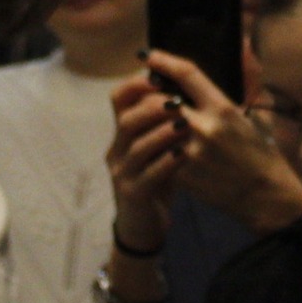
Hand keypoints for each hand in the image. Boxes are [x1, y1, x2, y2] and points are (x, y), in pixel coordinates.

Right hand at [107, 71, 188, 251]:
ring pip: (136, 147)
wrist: (144, 226)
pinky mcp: (132, 194)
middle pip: (126, 120)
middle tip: (178, 102)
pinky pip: (147, 175)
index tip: (160, 76)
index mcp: (123, 134)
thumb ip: (165, 122)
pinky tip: (183, 155)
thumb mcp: (158, 148)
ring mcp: (122, 174)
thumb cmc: (156, 180)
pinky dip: (166, 163)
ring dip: (161, 133)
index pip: (119, 99)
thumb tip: (184, 88)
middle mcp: (117, 150)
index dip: (136, 84)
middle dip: (152, 107)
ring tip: (184, 125)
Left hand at [145, 50, 301, 234]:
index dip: (165, 61)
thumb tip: (241, 47)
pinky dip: (160, 148)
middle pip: (161, 100)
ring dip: (152, 123)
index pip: (187, 74)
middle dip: (149, 94)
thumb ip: (243, 83)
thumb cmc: (261, 154)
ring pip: (156, 128)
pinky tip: (161, 148)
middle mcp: (205, 128)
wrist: (265, 196)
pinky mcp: (183, 175)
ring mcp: (191, 153)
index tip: (150, 55)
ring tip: (151, 121)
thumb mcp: (253, 116)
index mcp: (223, 109)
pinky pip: (161, 154)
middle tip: (145, 91)